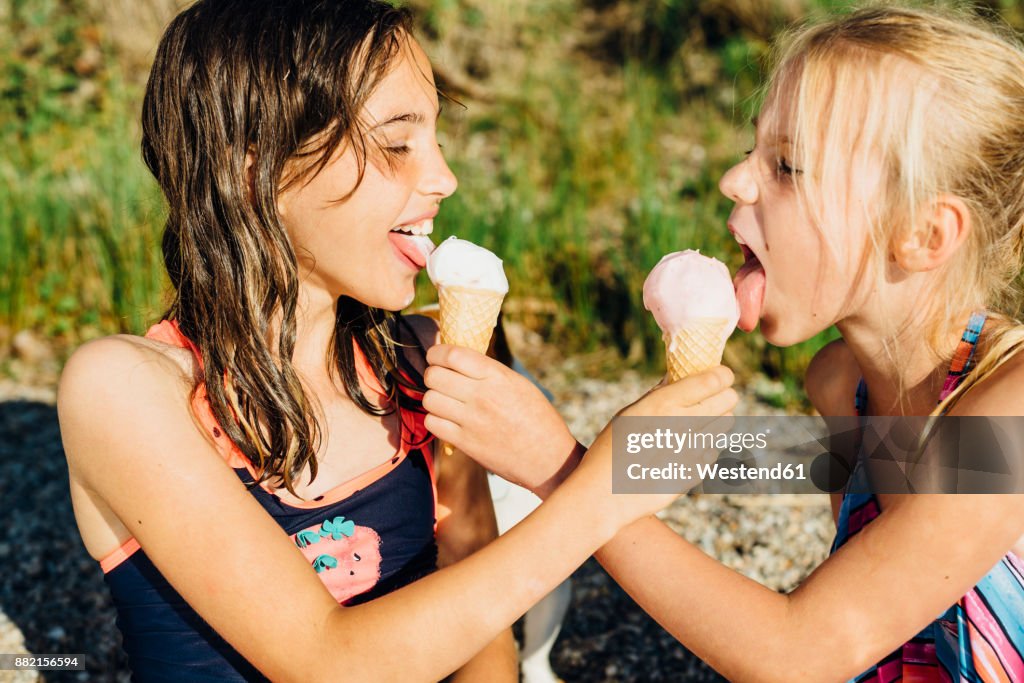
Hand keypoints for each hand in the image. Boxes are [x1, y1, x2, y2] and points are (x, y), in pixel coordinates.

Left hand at [423, 344, 578, 496]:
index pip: (452, 355)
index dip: (437, 353)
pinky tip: (447, 419)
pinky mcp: (465, 443)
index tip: (435, 355)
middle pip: (434, 376)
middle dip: (433, 374)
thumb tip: (458, 360)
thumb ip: (489, 371)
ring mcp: (471, 420)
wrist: (548, 459)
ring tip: (445, 400)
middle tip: (440, 379)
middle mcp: (482, 395)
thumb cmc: (538, 418)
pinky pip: (433, 423)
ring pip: (430, 399)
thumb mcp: (519, 384)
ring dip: (433, 397)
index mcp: (497, 376)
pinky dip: (435, 419)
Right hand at [563, 365, 737, 531]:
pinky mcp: (697, 472)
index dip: (722, 375)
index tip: (723, 375)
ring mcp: (693, 450)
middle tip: (718, 397)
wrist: (605, 496)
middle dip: (725, 396)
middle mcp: (682, 424)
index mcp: (663, 404)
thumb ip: (656, 395)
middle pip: (727, 400)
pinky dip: (705, 446)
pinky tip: (686, 449)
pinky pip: (712, 451)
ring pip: (724, 425)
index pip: (712, 381)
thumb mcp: (629, 415)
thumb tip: (675, 376)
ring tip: (700, 422)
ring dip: (717, 420)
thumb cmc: (611, 450)